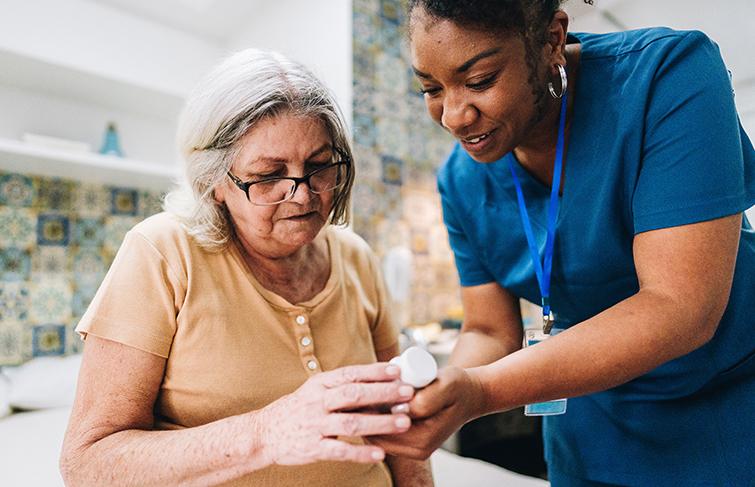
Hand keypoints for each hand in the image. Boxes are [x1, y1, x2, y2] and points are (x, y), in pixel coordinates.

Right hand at [257, 362, 414, 464]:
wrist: (264, 433)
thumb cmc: (298, 409)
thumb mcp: (316, 391)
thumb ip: (343, 387)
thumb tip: (380, 381)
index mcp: (320, 384)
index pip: (350, 374)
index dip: (374, 372)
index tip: (397, 371)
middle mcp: (317, 401)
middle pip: (354, 394)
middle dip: (383, 393)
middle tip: (408, 393)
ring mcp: (315, 425)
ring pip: (351, 422)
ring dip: (380, 422)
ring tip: (403, 423)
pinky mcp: (312, 448)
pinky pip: (340, 450)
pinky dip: (361, 453)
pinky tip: (380, 454)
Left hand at [368, 366, 487, 459]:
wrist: (469, 395)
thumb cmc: (457, 387)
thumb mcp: (446, 386)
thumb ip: (425, 400)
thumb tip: (401, 409)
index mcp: (423, 440)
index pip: (382, 430)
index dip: (369, 409)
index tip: (363, 386)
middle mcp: (416, 450)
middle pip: (375, 435)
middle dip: (365, 412)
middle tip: (360, 386)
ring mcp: (412, 448)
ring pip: (376, 433)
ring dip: (369, 413)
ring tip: (366, 389)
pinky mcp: (408, 441)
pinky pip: (383, 430)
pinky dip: (376, 415)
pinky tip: (374, 396)